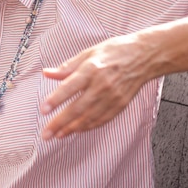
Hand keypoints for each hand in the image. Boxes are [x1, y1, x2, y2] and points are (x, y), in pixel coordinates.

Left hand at [40, 33, 155, 139]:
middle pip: (77, 107)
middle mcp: (101, 85)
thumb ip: (66, 67)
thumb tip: (46, 73)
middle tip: (46, 134)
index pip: (69, 87)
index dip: (55, 99)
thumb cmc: (114, 52)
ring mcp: (112, 97)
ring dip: (72, 129)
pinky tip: (76, 130)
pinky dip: (88, 127)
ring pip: (89, 117)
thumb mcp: (88, 53)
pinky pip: (102, 119)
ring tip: (57, 135)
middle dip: (59, 122)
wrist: (144, 56)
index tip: (43, 110)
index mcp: (91, 69)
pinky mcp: (121, 104)